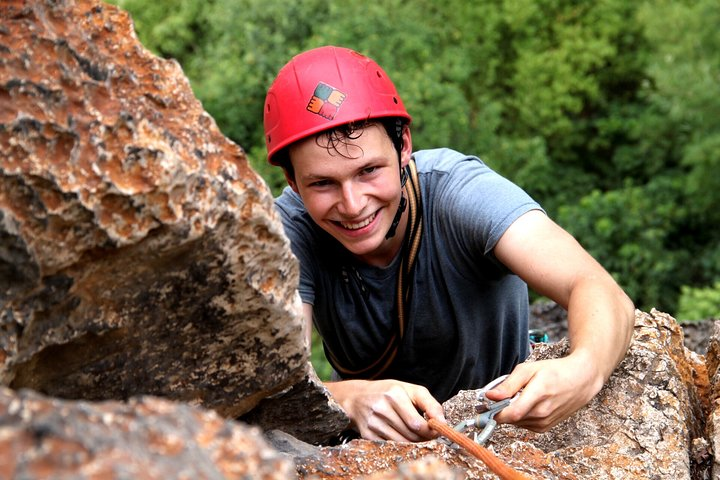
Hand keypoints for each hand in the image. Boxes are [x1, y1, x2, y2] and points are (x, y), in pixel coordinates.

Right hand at [326, 379, 445, 441]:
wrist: (356, 397)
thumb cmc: (388, 392)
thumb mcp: (410, 390)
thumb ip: (430, 404)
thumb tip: (442, 423)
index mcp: (394, 394)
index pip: (417, 423)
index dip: (430, 431)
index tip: (436, 430)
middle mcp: (382, 408)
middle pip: (411, 434)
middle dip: (423, 437)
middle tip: (427, 433)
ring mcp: (373, 422)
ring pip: (402, 442)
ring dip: (413, 441)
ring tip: (414, 433)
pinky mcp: (367, 434)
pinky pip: (391, 445)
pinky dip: (399, 443)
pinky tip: (399, 434)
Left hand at [486, 350, 604, 431]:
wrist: (581, 380)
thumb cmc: (554, 371)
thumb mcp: (529, 369)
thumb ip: (508, 384)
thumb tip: (489, 396)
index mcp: (539, 395)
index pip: (511, 414)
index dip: (494, 412)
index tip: (483, 406)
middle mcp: (542, 413)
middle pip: (510, 418)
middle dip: (500, 408)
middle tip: (501, 395)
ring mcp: (545, 422)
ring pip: (515, 422)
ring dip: (511, 411)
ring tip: (521, 395)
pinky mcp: (545, 428)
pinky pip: (523, 424)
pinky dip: (520, 415)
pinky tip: (528, 403)